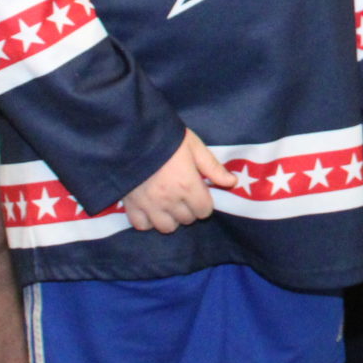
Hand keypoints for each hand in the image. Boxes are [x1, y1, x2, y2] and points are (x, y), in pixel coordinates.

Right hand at [121, 130, 236, 233]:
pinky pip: (142, 226)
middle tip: (184, 196)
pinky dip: (148, 221)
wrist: (132, 135)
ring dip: (171, 218)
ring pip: (166, 227)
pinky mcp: (131, 205)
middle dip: (189, 209)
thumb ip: (213, 167)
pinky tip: (151, 209)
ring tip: (168, 205)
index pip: (204, 211)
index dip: (204, 203)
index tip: (199, 193)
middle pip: (187, 219)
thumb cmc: (167, 139)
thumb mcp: (194, 147)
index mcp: (188, 185)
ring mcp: (149, 205)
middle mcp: (170, 200)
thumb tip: (232, 182)